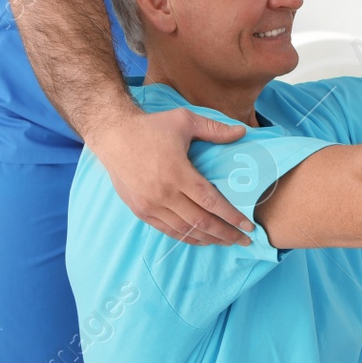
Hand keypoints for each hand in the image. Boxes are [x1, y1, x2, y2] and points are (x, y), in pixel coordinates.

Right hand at [90, 106, 253, 244]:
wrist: (113, 135)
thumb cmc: (151, 127)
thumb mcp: (184, 120)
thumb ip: (214, 129)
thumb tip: (242, 132)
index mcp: (177, 173)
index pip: (210, 202)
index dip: (231, 216)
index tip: (248, 225)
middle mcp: (163, 194)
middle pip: (201, 222)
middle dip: (226, 234)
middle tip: (245, 240)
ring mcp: (150, 205)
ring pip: (185, 230)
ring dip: (208, 239)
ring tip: (226, 242)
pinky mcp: (140, 210)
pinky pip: (167, 230)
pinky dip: (186, 237)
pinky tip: (200, 239)